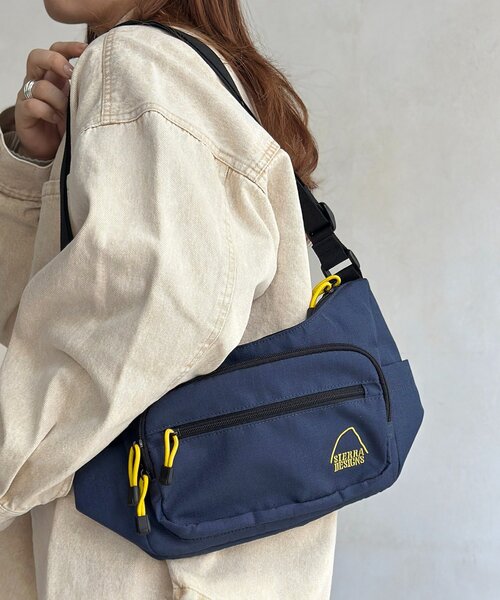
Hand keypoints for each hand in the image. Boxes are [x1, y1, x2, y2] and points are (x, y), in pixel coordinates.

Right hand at [14, 41, 87, 160]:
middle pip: (38, 57)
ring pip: (40, 85)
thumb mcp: (81, 105)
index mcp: (55, 77)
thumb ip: (86, 91)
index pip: (57, 51)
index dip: (69, 47)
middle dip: (55, 61)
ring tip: (66, 112)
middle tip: (70, 73)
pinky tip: (56, 120)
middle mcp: (40, 82)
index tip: (86, 49)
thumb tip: (108, 80)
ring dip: (57, 98)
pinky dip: (47, 111)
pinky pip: (33, 104)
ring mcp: (29, 97)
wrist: (52, 151)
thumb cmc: (69, 126)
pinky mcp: (23, 113)